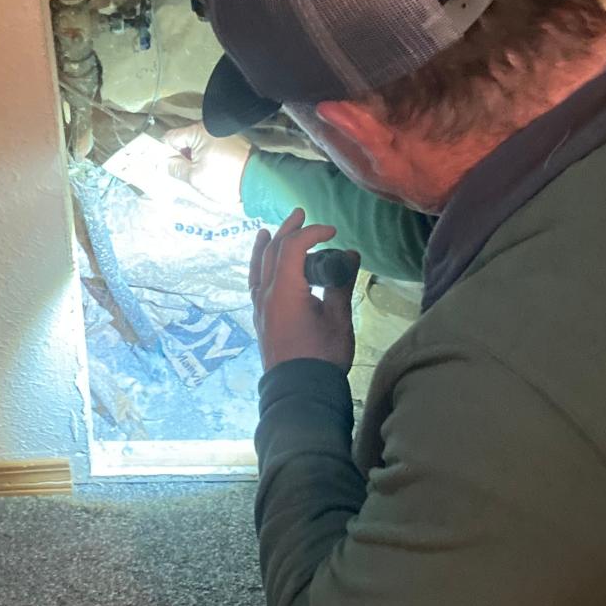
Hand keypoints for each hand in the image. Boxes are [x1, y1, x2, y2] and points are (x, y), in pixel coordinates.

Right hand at [163, 124, 250, 211]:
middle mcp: (210, 127)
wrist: (259, 181)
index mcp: (198, 131)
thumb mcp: (195, 177)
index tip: (164, 166)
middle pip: (185, 139)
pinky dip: (208, 156)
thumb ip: (176, 168)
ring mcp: (224, 133)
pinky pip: (213, 146)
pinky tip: (210, 170)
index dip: (164, 152)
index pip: (170, 137)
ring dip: (195, 157)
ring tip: (196, 175)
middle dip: (181, 155)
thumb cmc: (224, 178)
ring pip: (199, 144)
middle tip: (180, 174)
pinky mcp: (234, 141)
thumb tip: (165, 163)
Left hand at [249, 208, 358, 372]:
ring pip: (258, 266)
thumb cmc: (322, 356)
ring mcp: (260, 306)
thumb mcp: (338, 319)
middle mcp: (267, 293)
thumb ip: (341, 284)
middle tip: (302, 215)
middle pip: (273, 251)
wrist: (299, 391)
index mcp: (285, 290)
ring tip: (267, 231)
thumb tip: (351, 256)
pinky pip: (254, 283)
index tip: (333, 233)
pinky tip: (261, 266)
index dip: (313, 233)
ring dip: (267, 246)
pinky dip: (258, 267)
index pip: (294, 247)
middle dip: (288, 230)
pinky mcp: (260, 317)